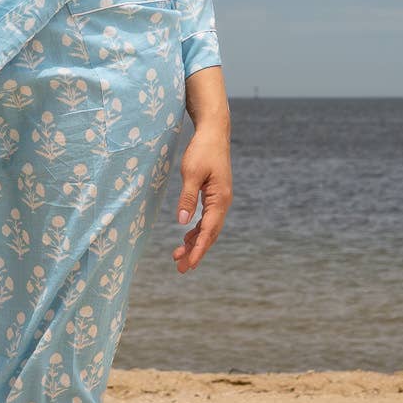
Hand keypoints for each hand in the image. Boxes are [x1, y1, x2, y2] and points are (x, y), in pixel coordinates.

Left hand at [173, 121, 230, 272]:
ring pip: (209, 228)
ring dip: (195, 243)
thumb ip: (187, 198)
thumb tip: (182, 222)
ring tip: (179, 257)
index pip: (208, 231)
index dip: (198, 250)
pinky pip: (207, 219)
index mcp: (220, 199)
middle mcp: (223, 202)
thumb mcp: (191, 173)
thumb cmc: (202, 150)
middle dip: (196, 252)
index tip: (188, 265)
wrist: (214, 132)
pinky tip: (186, 237)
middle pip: (210, 234)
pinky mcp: (214, 195)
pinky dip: (197, 230)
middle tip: (181, 269)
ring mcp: (220, 199)